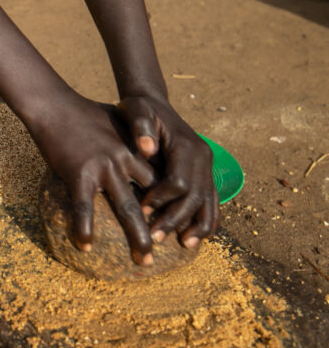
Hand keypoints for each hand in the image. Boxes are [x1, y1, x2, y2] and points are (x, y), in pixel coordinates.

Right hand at [30, 93, 157, 264]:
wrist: (54, 105)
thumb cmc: (82, 112)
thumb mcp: (115, 121)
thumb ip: (129, 138)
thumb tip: (139, 149)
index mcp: (133, 149)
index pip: (160, 180)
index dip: (171, 202)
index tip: (178, 222)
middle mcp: (124, 159)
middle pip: (151, 198)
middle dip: (163, 224)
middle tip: (174, 245)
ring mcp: (103, 167)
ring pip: (127, 208)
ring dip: (137, 236)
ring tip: (144, 259)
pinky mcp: (79, 172)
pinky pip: (84, 207)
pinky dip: (84, 228)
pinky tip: (85, 245)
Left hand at [118, 94, 219, 250]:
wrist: (153, 102)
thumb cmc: (140, 108)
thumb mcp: (135, 109)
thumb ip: (140, 126)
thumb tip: (147, 148)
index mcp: (186, 144)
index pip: (179, 182)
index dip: (161, 199)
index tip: (142, 210)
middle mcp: (202, 156)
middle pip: (195, 196)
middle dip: (176, 219)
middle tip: (155, 238)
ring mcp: (206, 165)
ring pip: (208, 202)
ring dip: (197, 226)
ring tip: (183, 245)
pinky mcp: (204, 172)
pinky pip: (211, 200)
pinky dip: (207, 219)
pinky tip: (195, 236)